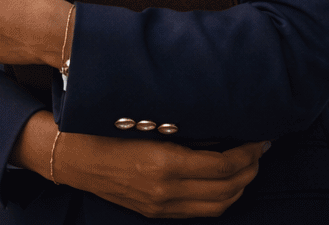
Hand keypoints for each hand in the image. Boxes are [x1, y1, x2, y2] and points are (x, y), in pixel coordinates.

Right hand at [18, 111, 266, 217]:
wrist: (68, 155)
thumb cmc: (101, 127)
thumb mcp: (142, 120)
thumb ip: (178, 124)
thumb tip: (216, 117)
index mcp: (165, 164)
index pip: (225, 166)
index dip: (249, 153)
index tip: (260, 137)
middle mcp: (166, 191)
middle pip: (228, 189)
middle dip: (251, 169)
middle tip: (260, 148)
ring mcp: (161, 205)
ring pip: (219, 205)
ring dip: (239, 187)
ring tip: (247, 165)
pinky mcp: (155, 212)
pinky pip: (200, 211)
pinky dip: (220, 198)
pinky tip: (223, 181)